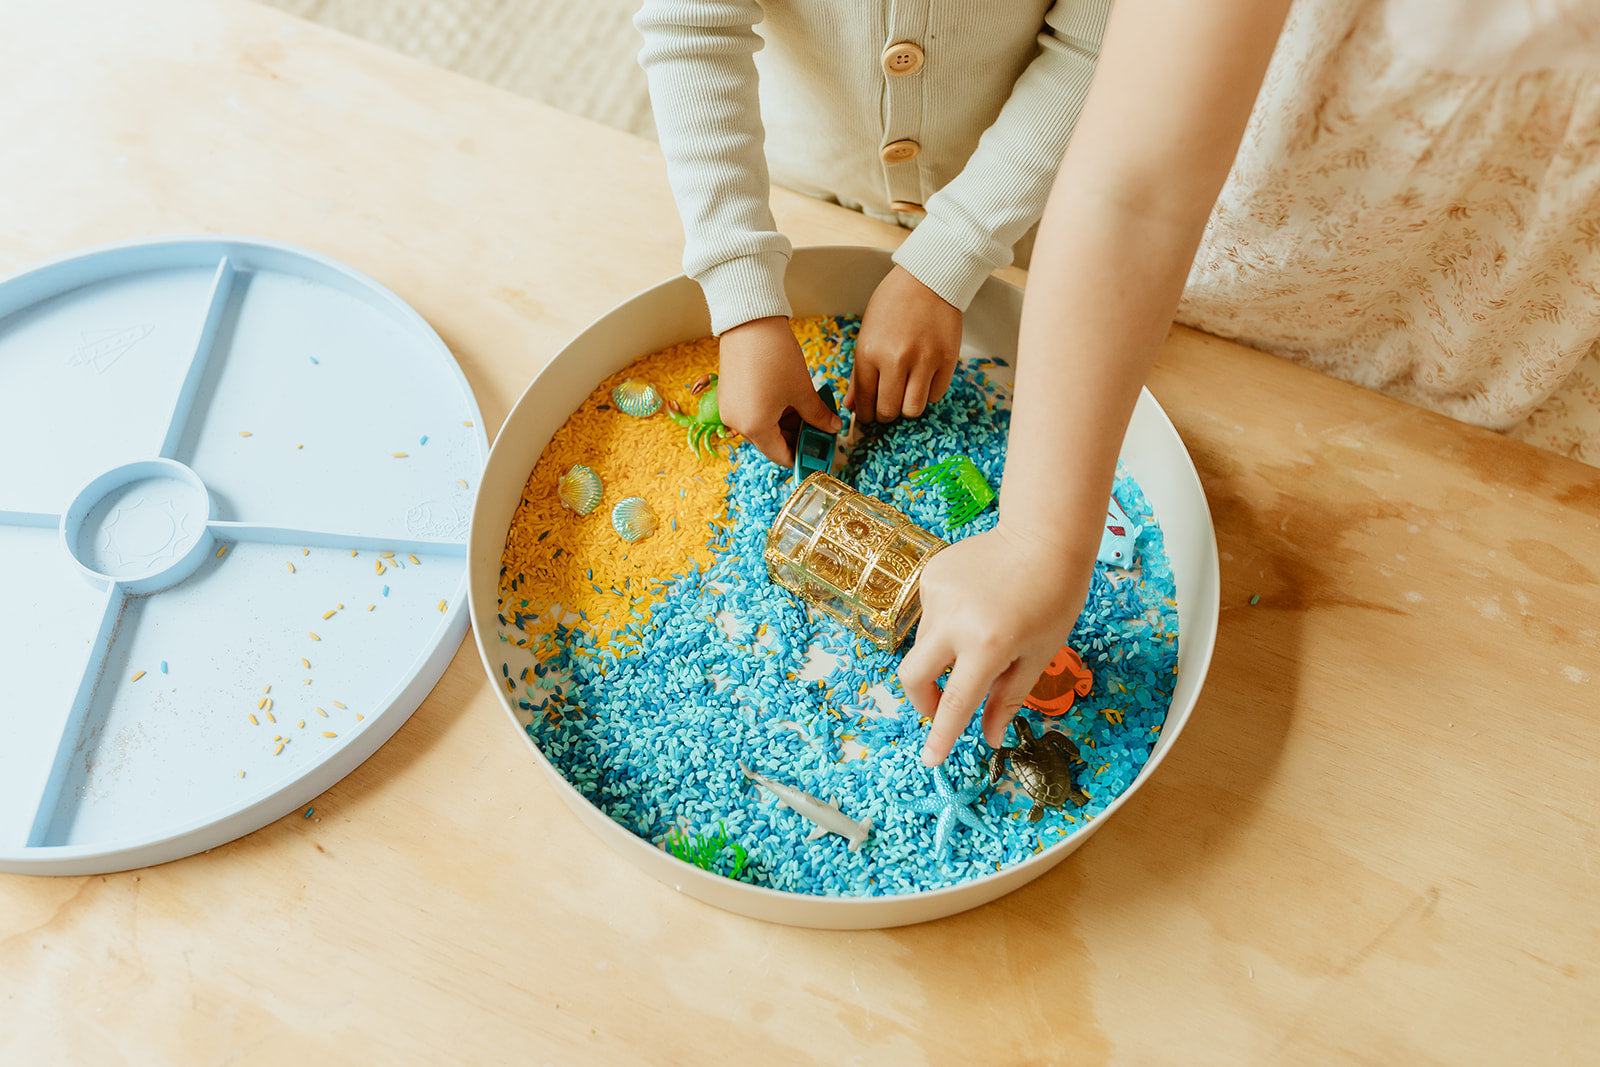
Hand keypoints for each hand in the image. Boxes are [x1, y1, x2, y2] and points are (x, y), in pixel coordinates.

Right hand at [717, 317, 841, 465]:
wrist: (749, 321)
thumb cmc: (775, 357)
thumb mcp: (802, 390)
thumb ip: (818, 416)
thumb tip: (832, 428)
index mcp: (755, 428)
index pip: (782, 456)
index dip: (804, 456)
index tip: (820, 452)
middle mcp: (737, 423)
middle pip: (771, 442)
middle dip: (796, 437)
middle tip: (819, 427)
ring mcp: (730, 409)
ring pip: (763, 426)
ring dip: (785, 423)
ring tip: (807, 408)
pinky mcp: (728, 394)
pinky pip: (752, 412)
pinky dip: (771, 411)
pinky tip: (789, 398)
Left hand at [847, 265, 961, 421]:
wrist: (928, 279)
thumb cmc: (893, 303)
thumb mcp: (867, 334)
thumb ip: (859, 372)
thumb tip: (852, 405)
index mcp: (869, 352)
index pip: (864, 400)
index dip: (865, 414)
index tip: (868, 416)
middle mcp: (896, 359)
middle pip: (889, 411)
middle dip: (885, 415)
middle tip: (887, 408)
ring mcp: (924, 361)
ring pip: (913, 410)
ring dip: (907, 408)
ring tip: (905, 396)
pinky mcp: (947, 360)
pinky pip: (935, 395)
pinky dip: (928, 393)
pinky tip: (923, 380)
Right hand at [898, 523, 1094, 766]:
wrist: (1044, 536)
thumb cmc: (1054, 598)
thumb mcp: (1038, 655)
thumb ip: (1008, 698)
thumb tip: (989, 737)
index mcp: (988, 645)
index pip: (955, 702)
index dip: (942, 736)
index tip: (931, 760)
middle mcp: (954, 621)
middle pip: (913, 675)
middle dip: (923, 700)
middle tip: (942, 708)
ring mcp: (937, 594)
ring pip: (926, 643)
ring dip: (945, 655)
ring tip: (985, 633)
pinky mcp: (931, 575)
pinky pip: (930, 614)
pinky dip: (948, 623)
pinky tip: (978, 605)